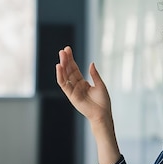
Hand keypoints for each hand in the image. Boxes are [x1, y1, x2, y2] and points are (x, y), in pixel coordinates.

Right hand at [56, 46, 121, 163]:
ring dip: (62, 66)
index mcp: (83, 83)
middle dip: (66, 60)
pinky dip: (60, 76)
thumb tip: (91, 63)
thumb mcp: (100, 85)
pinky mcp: (71, 96)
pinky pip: (64, 84)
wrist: (103, 114)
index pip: (75, 69)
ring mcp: (73, 91)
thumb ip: (94, 75)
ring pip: (65, 76)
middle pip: (69, 71)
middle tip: (63, 50)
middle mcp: (76, 86)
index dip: (71, 60)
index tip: (68, 50)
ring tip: (61, 55)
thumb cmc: (103, 102)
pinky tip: (59, 67)